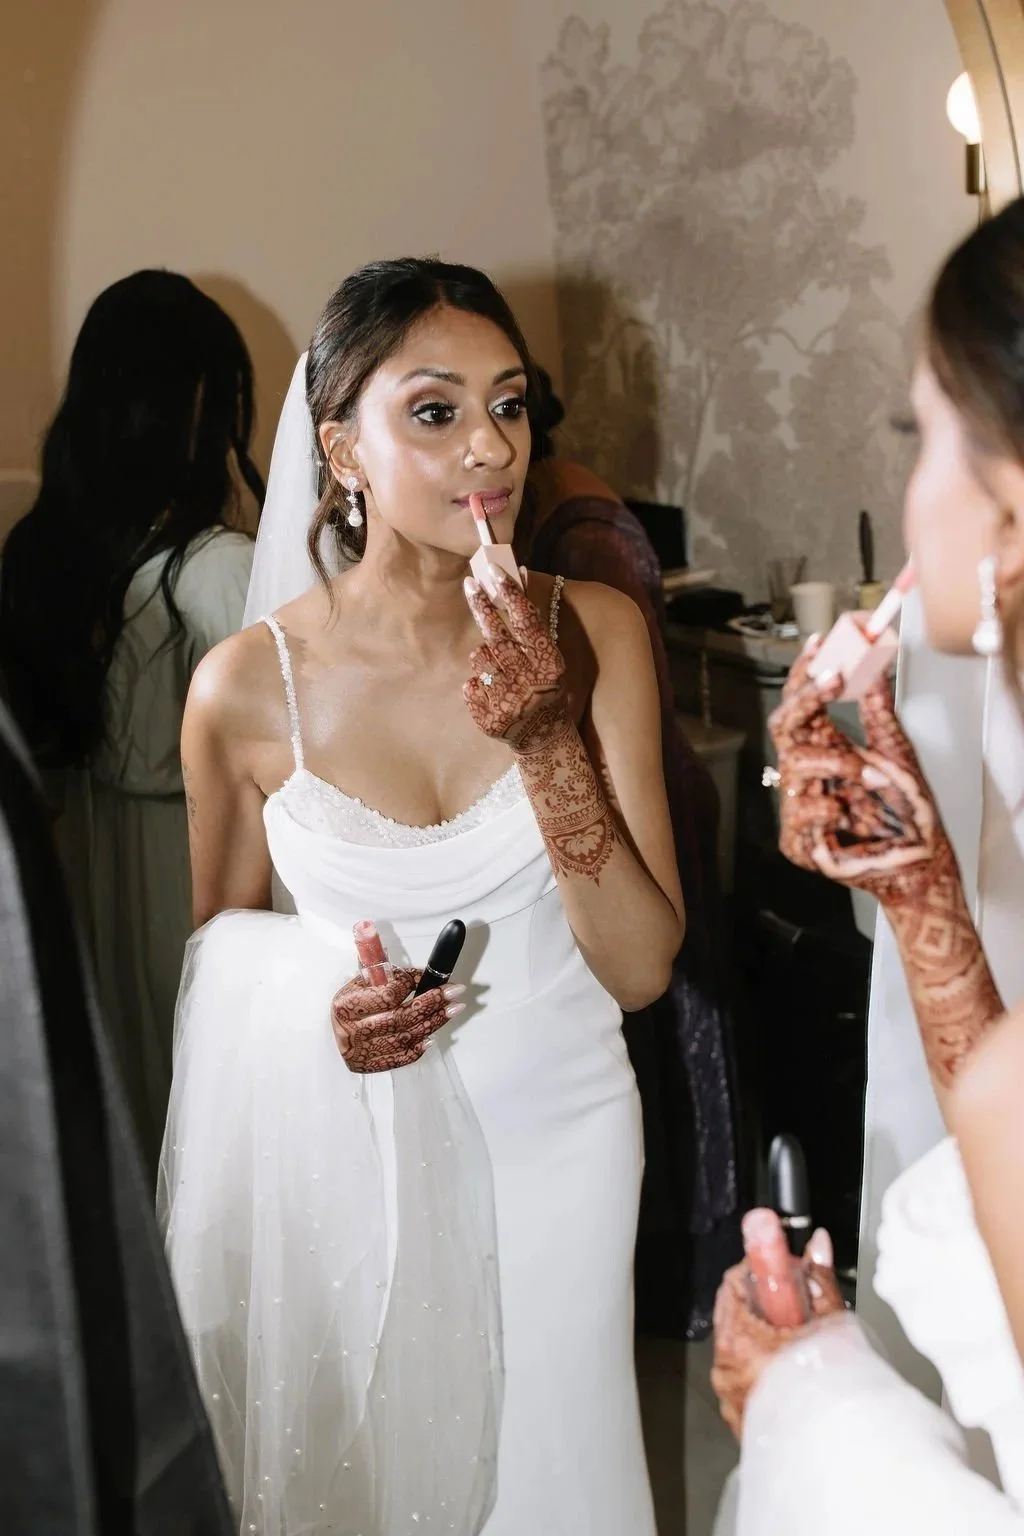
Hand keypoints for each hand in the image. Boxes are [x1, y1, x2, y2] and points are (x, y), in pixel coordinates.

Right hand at [330, 968, 464, 1072]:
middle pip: (400, 1017)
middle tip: (455, 992)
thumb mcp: (360, 982)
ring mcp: (361, 1051)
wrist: (333, 1033)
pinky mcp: (369, 1065)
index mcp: (347, 1004)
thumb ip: (383, 971)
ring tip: (453, 1009)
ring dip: (433, 1023)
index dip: (412, 983)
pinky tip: (433, 1034)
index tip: (431, 976)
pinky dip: (419, 1046)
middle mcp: (352, 1030)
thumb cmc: (352, 1004)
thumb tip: (406, 958)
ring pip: (405, 1038)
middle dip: (432, 1003)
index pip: (387, 993)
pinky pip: (401, 1058)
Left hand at [463, 571, 568, 751]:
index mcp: (549, 665)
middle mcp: (530, 682)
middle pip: (497, 636)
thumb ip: (533, 625)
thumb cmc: (545, 689)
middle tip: (470, 585)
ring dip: (484, 656)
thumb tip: (520, 574)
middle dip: (482, 607)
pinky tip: (493, 693)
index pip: (528, 622)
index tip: (494, 571)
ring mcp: (508, 702)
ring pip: (479, 658)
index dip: (511, 594)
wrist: (543, 737)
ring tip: (499, 669)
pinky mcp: (488, 719)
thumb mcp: (549, 660)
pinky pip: (470, 684)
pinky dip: (477, 684)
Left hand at [711, 1223, 844, 1438]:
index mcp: (738, 1341)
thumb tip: (817, 1246)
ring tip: (804, 1342)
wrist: (836, 1458)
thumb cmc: (831, 1398)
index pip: (735, 1281)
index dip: (763, 1270)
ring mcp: (730, 1395)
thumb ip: (819, 1281)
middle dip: (770, 1303)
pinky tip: (797, 1372)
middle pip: (738, 1313)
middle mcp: (725, 1368)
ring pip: (744, 1347)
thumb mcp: (829, 1327)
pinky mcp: (740, 1416)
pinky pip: (748, 1378)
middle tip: (801, 1307)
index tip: (784, 1270)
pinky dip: (768, 1368)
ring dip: (770, 1337)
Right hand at [768, 643, 954, 906]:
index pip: (803, 704)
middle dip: (807, 698)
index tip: (818, 643)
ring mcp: (799, 806)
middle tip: (834, 678)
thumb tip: (874, 665)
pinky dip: (828, 807)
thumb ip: (878, 710)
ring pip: (795, 765)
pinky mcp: (798, 842)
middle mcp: (809, 773)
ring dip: (838, 764)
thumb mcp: (895, 750)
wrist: (917, 860)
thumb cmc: (905, 810)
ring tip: (872, 778)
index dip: (805, 673)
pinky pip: (799, 811)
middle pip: (784, 725)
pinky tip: (847, 815)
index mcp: (827, 748)